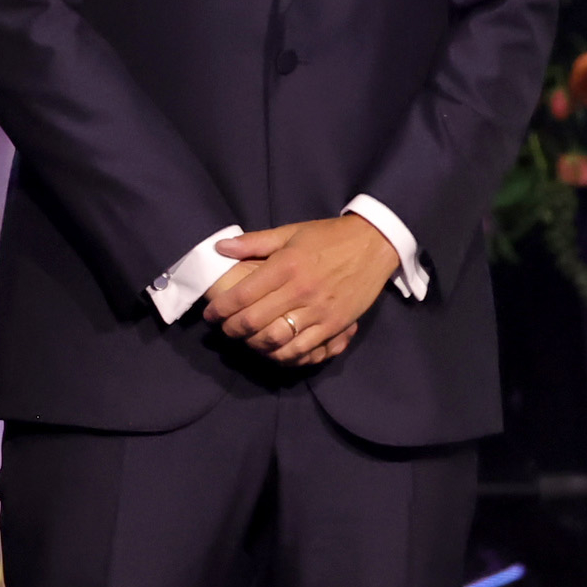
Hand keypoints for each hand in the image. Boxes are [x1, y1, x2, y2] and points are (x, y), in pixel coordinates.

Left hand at [201, 215, 399, 367]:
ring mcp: (319, 310)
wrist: (375, 244)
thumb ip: (254, 242)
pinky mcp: (335, 325)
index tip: (211, 315)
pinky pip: (303, 349)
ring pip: (276, 339)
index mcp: (286, 265)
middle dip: (232, 330)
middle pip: (254, 321)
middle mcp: (300, 290)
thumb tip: (220, 247)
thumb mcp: (291, 232)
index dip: (220, 309)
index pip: (242, 295)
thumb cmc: (329, 237)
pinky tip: (274, 350)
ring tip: (247, 340)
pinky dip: (283, 354)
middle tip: (225, 329)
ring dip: (254, 344)